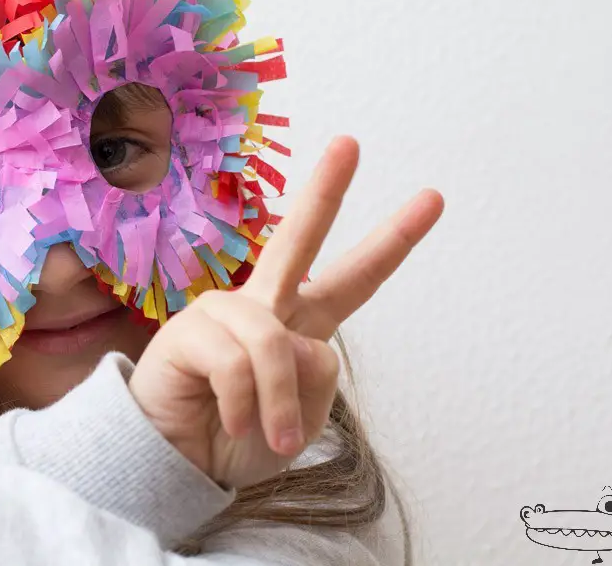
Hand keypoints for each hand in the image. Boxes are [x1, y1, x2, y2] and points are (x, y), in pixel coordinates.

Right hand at [129, 136, 443, 488]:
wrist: (179, 470)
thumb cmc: (237, 443)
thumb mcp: (299, 424)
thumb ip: (315, 379)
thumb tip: (296, 340)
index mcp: (299, 326)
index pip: (353, 279)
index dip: (392, 242)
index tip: (432, 199)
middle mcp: (262, 308)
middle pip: (297, 239)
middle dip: (324, 190)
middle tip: (350, 142)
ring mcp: (222, 313)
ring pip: (276, 342)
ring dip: (279, 401)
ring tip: (268, 436)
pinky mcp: (188, 331)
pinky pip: (238, 363)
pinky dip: (247, 404)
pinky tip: (232, 419)